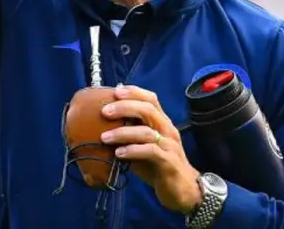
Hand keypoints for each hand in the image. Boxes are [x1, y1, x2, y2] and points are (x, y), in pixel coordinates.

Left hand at [100, 85, 202, 214]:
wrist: (183, 190)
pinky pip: (151, 151)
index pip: (151, 99)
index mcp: (162, 123)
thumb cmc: (159, 166)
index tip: (115, 91)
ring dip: (123, 133)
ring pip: (147, 132)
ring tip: (104, 137)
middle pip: (148, 110)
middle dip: (125, 107)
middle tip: (104, 112)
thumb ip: (128, 137)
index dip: (134, 92)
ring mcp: (170, 145)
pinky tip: (119, 154)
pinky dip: (132, 150)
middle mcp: (167, 130)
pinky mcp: (169, 162)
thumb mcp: (142, 148)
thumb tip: (100, 129)